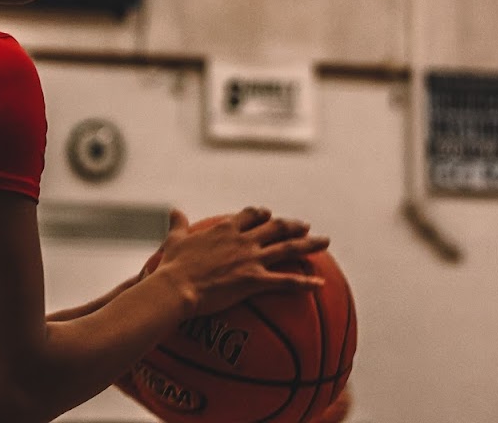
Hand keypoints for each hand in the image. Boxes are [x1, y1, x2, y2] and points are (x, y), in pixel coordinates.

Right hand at [149, 206, 328, 317]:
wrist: (176, 287)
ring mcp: (251, 259)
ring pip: (287, 248)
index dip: (261, 214)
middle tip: (306, 226)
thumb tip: (174, 210)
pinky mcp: (255, 280)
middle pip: (275, 227)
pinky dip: (305, 283)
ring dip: (308, 244)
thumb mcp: (175, 240)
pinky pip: (286, 281)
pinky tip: (320, 284)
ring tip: (325, 242)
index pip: (249, 215)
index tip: (268, 214)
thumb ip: (179, 224)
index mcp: (225, 228)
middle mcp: (243, 239)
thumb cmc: (172, 266)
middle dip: (293, 225)